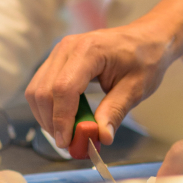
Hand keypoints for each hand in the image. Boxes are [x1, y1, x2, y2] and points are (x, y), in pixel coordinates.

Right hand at [26, 0, 182, 148]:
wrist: (146, 38)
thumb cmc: (144, 59)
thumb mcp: (136, 88)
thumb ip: (115, 111)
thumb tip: (101, 137)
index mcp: (90, 50)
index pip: (64, 88)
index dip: (62, 119)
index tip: (68, 142)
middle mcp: (68, 47)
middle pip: (44, 91)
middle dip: (52, 122)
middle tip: (70, 143)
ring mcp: (60, 50)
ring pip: (36, 90)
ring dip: (46, 116)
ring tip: (67, 133)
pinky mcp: (58, 58)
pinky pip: (41, 85)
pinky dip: (47, 107)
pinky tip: (64, 118)